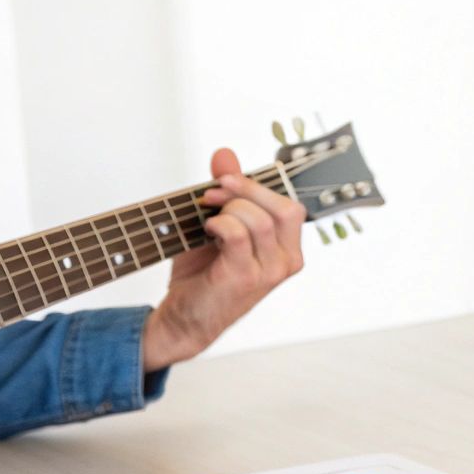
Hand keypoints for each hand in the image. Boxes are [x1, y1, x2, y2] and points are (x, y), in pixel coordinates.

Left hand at [142, 148, 306, 370]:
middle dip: (245, 191)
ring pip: (259, 220)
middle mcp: (286, 262)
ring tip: (205, 219)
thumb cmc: (203, 276)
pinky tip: (207, 234)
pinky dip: (219, 225)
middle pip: (284, 208)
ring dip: (227, 209)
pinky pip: (238, 234)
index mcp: (287, 249)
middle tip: (211, 195)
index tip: (223, 183)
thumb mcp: (218, 226)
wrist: (183, 319)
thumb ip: (227, 192)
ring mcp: (269, 273)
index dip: (257, 187)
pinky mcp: (246, 279)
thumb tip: (225, 154)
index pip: (290, 206)